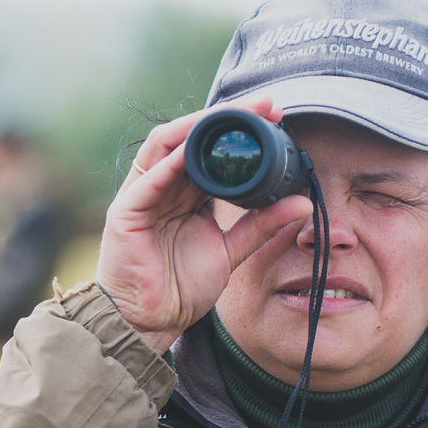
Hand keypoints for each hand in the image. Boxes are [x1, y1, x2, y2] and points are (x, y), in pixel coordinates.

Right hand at [94, 98, 313, 355]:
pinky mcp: (126, 210)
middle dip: (228, 118)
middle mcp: (163, 186)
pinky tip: (195, 146)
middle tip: (266, 104)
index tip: (277, 116)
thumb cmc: (180, 289)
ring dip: (201, 126)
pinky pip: (149, 177)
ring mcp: (142, 195)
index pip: (213, 150)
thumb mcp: (230, 252)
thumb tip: (302, 203)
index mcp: (186, 194)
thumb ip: (260, 226)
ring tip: (235, 114)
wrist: (149, 322)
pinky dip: (172, 160)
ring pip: (168, 144)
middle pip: (193, 138)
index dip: (241, 130)